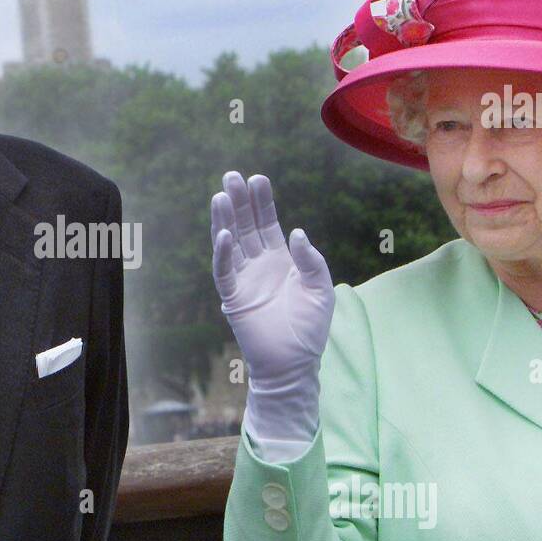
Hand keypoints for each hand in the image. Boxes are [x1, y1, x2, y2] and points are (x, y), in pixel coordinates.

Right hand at [211, 171, 334, 392]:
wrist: (294, 364)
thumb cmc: (310, 329)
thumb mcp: (321, 289)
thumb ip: (310, 259)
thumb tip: (296, 231)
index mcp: (280, 259)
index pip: (268, 223)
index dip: (262, 202)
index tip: (257, 178)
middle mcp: (259, 265)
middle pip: (245, 226)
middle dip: (239, 201)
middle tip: (232, 176)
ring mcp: (244, 279)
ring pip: (231, 243)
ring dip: (225, 220)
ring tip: (221, 195)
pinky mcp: (233, 297)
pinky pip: (224, 270)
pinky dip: (223, 253)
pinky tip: (224, 233)